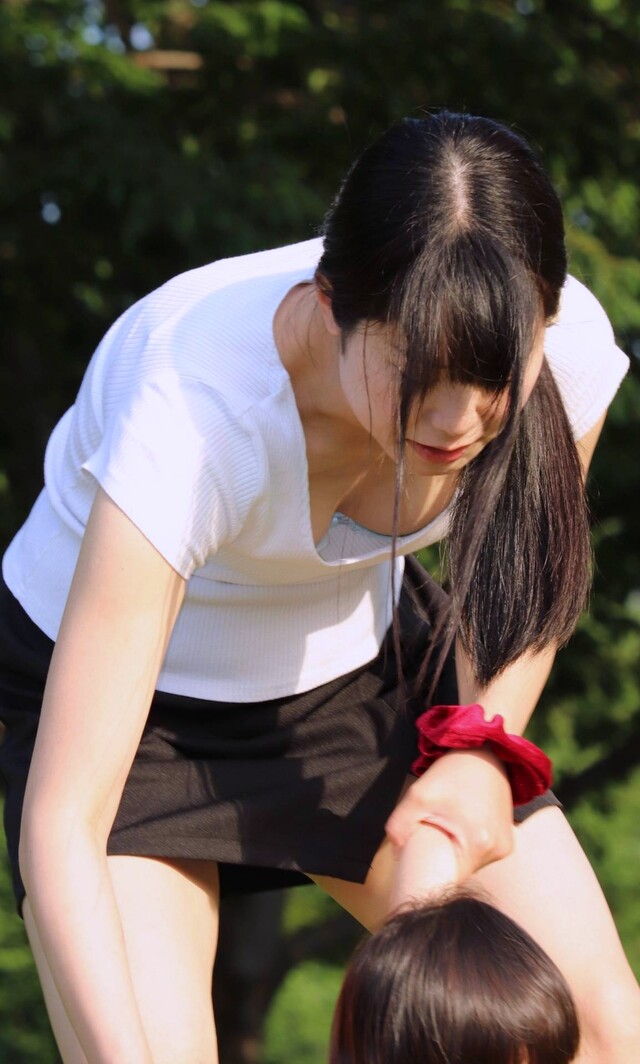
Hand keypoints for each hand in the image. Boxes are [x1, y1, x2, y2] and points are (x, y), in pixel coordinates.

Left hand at [385, 748, 513, 907]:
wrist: (484, 749)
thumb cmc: (453, 771)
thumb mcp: (418, 796)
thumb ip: (399, 827)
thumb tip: (398, 854)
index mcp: (480, 845)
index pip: (449, 879)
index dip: (430, 874)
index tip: (418, 863)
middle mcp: (499, 850)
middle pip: (460, 871)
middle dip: (442, 859)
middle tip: (429, 836)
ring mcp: (506, 844)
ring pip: (470, 861)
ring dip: (455, 850)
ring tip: (446, 826)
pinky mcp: (507, 836)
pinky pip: (480, 851)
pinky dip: (466, 843)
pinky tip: (459, 824)